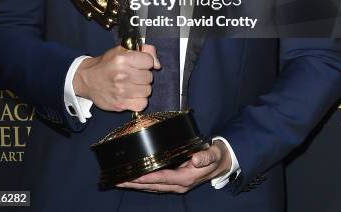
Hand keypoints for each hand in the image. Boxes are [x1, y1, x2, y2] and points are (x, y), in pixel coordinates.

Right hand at [73, 44, 160, 111]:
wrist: (87, 80)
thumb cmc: (105, 64)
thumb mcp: (121, 50)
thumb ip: (143, 50)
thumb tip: (157, 64)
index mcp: (123, 59)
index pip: (149, 61)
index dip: (145, 62)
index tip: (139, 63)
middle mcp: (123, 75)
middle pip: (149, 77)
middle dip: (143, 75)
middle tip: (133, 74)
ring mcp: (122, 91)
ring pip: (147, 90)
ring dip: (141, 88)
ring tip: (132, 84)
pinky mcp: (121, 104)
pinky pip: (142, 104)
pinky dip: (139, 100)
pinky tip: (132, 95)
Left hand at [117, 141, 231, 192]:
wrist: (223, 163)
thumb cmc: (216, 156)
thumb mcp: (214, 153)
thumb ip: (206, 156)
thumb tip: (195, 159)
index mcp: (186, 177)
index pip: (163, 178)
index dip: (148, 177)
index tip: (134, 175)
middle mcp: (179, 184)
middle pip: (153, 185)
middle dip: (135, 183)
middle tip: (118, 180)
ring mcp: (176, 184)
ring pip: (153, 187)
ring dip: (137, 185)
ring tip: (121, 181)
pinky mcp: (175, 181)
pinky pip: (157, 184)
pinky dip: (145, 183)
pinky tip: (136, 180)